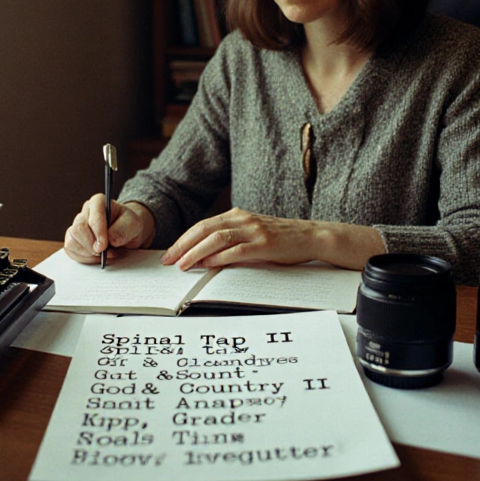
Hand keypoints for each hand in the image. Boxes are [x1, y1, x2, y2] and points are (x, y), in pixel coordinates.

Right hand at [63, 195, 154, 264]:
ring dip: (88, 253)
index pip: (93, 216)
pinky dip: (83, 258)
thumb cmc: (128, 225)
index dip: (98, 232)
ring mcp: (76, 225)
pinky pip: (71, 251)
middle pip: (79, 229)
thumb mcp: (133, 224)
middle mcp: (85, 212)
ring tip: (104, 255)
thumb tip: (110, 240)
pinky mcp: (73, 239)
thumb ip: (123, 230)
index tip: (104, 246)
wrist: (125, 233)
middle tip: (105, 253)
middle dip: (92, 245)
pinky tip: (95, 257)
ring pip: (72, 241)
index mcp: (98, 202)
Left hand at [161, 207, 320, 270]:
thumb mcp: (253, 233)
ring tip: (183, 265)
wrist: (311, 236)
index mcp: (237, 215)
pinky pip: (237, 250)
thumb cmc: (281, 239)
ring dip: (196, 252)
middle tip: (168, 260)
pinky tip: (208, 265)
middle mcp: (243, 219)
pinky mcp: (264, 244)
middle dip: (183, 245)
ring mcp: (254, 230)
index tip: (170, 253)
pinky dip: (219, 258)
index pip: (203, 225)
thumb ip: (232, 239)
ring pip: (217, 238)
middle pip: (205, 229)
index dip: (184, 239)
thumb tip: (204, 256)